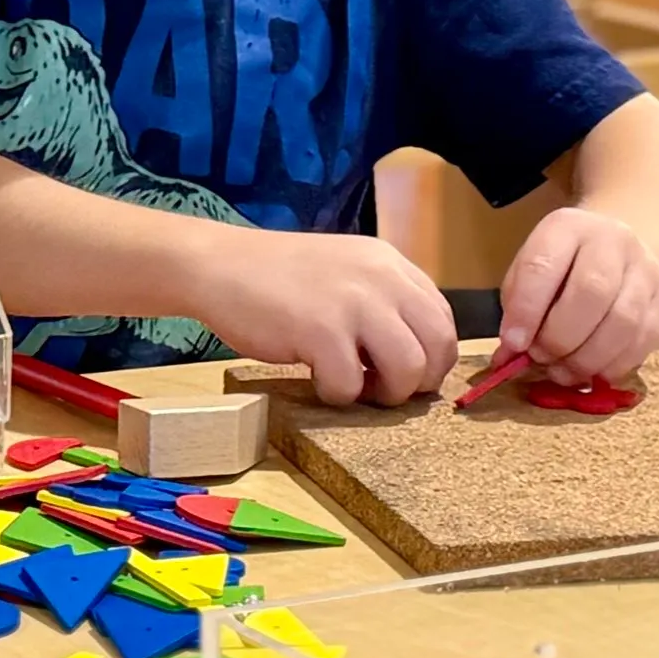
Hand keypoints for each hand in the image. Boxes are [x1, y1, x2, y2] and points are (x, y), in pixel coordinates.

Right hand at [199, 229, 457, 405]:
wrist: (216, 265)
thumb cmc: (275, 276)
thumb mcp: (343, 271)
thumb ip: (381, 299)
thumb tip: (414, 354)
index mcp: (389, 263)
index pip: (442, 319)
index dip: (431, 357)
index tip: (405, 373)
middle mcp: (380, 278)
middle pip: (438, 346)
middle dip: (418, 381)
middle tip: (384, 389)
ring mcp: (352, 304)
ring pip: (408, 369)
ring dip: (385, 393)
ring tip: (354, 387)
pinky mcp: (320, 331)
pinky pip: (351, 385)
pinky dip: (336, 394)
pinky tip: (314, 378)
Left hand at [499, 206, 658, 385]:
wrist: (620, 248)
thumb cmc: (563, 265)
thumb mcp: (530, 270)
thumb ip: (518, 308)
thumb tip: (508, 357)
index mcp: (567, 227)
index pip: (544, 266)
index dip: (527, 310)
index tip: (513, 343)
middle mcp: (613, 242)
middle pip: (592, 292)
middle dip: (561, 336)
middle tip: (540, 358)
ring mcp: (647, 271)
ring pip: (624, 321)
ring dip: (588, 357)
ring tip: (562, 372)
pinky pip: (644, 341)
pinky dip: (614, 365)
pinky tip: (592, 373)